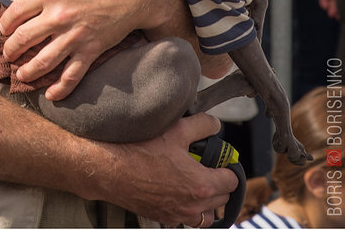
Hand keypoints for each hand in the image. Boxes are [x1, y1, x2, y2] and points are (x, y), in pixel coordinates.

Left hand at [0, 0, 178, 100]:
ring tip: (21, 75)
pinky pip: (72, 75)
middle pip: (24, 39)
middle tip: (8, 54)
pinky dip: (60, 89)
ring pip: (43, 62)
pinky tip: (51, 95)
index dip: (5, 23)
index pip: (16, 12)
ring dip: (27, 71)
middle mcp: (59, 17)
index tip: (4, 28)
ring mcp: (75, 36)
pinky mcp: (91, 49)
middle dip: (11, 50)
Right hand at [96, 112, 237, 226]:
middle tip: (206, 166)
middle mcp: (193, 206)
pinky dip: (189, 207)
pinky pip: (187, 218)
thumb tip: (215, 125)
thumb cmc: (142, 151)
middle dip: (218, 182)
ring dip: (206, 200)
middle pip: (222, 199)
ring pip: (206, 215)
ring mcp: (178, 215)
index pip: (232, 181)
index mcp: (202, 185)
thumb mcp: (177, 130)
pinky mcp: (164, 218)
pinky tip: (176, 189)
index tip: (222, 160)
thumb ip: (202, 126)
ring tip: (195, 181)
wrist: (113, 170)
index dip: (228, 167)